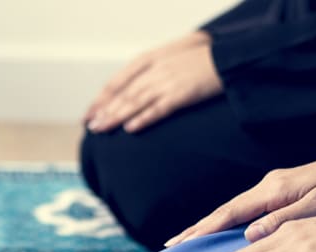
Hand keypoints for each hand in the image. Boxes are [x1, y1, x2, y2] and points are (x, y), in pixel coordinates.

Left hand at [85, 32, 222, 133]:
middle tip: (90, 126)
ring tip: (101, 129)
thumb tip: (130, 92)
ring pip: (135, 102)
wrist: (226, 57)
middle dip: (104, 111)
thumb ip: (148, 72)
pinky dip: (143, 118)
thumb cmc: (198, 59)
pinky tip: (131, 129)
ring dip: (116, 116)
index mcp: (149, 60)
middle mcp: (154, 70)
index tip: (89, 113)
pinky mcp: (182, 94)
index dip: (101, 99)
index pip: (117, 81)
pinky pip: (158, 109)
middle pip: (123, 93)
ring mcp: (167, 82)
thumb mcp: (167, 58)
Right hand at [165, 132, 315, 246]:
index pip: (228, 215)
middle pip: (222, 213)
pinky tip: (216, 234)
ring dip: (206, 229)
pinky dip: (224, 224)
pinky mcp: (277, 194)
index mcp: (272, 191)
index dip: (202, 231)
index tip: (179, 245)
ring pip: (230, 213)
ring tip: (184, 244)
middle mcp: (265, 188)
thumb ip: (282, 221)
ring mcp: (270, 190)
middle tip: (170, 248)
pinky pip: (242, 212)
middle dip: (195, 231)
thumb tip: (249, 235)